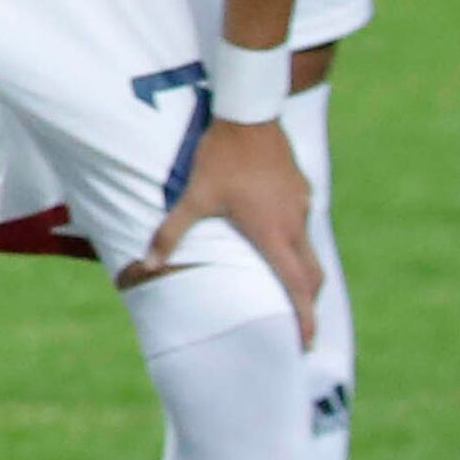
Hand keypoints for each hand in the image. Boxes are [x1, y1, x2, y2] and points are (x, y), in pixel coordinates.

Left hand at [130, 113, 323, 345]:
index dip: (304, 318)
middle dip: (308, 303)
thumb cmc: (220, 159)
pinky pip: (303, 224)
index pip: (296, 288)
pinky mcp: (302, 189)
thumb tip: (146, 265)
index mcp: (273, 235)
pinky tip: (274, 238)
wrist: (250, 116)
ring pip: (309, 249)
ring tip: (285, 287)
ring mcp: (302, 206)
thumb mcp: (192, 197)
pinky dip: (296, 243)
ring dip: (301, 273)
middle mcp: (294, 225)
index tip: (305, 343)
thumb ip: (170, 233)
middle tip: (299, 324)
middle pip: (312, 276)